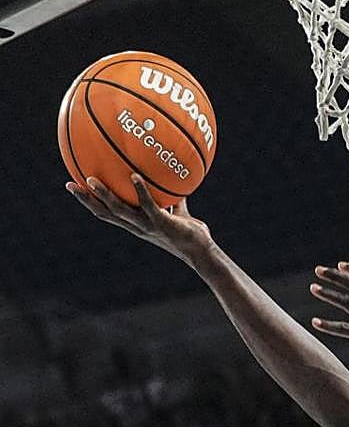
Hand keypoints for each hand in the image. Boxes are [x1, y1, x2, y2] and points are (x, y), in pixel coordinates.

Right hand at [66, 174, 213, 265]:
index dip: (90, 203)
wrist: (201, 250)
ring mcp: (148, 226)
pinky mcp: (162, 224)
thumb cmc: (189, 233)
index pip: (107, 213)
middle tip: (70, 185)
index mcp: (136, 224)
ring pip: (119, 211)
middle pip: (105, 214)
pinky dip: (140, 191)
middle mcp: (137, 227)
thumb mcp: (176, 212)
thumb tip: (171, 178)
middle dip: (86, 200)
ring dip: (105, 196)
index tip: (75, 188)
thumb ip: (170, 199)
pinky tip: (135, 176)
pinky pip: (148, 205)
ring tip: (91, 180)